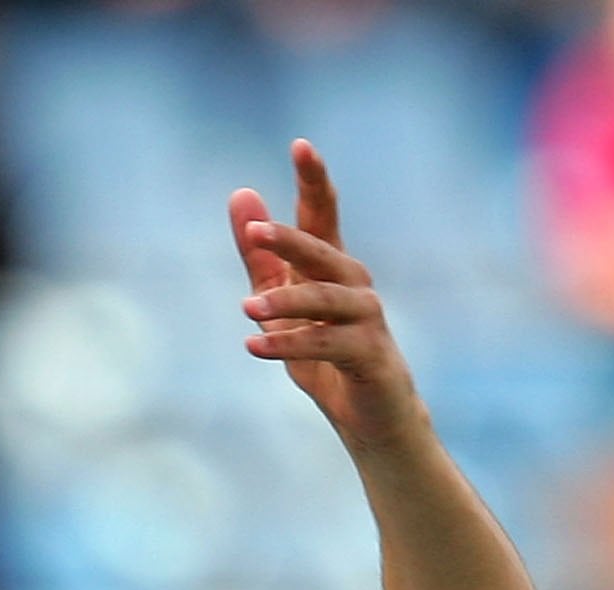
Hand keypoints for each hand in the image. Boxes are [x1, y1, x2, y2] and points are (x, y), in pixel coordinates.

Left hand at [230, 140, 426, 455]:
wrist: (372, 420)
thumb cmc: (327, 360)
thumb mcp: (282, 307)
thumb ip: (260, 258)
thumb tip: (241, 193)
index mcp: (333, 267)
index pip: (322, 214)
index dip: (314, 180)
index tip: (300, 145)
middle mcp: (355, 284)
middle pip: (323, 251)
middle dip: (290, 240)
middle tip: (255, 232)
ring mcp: (367, 319)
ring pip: (324, 300)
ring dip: (284, 303)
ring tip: (245, 308)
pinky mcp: (370, 355)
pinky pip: (327, 343)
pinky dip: (290, 344)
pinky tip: (254, 345)